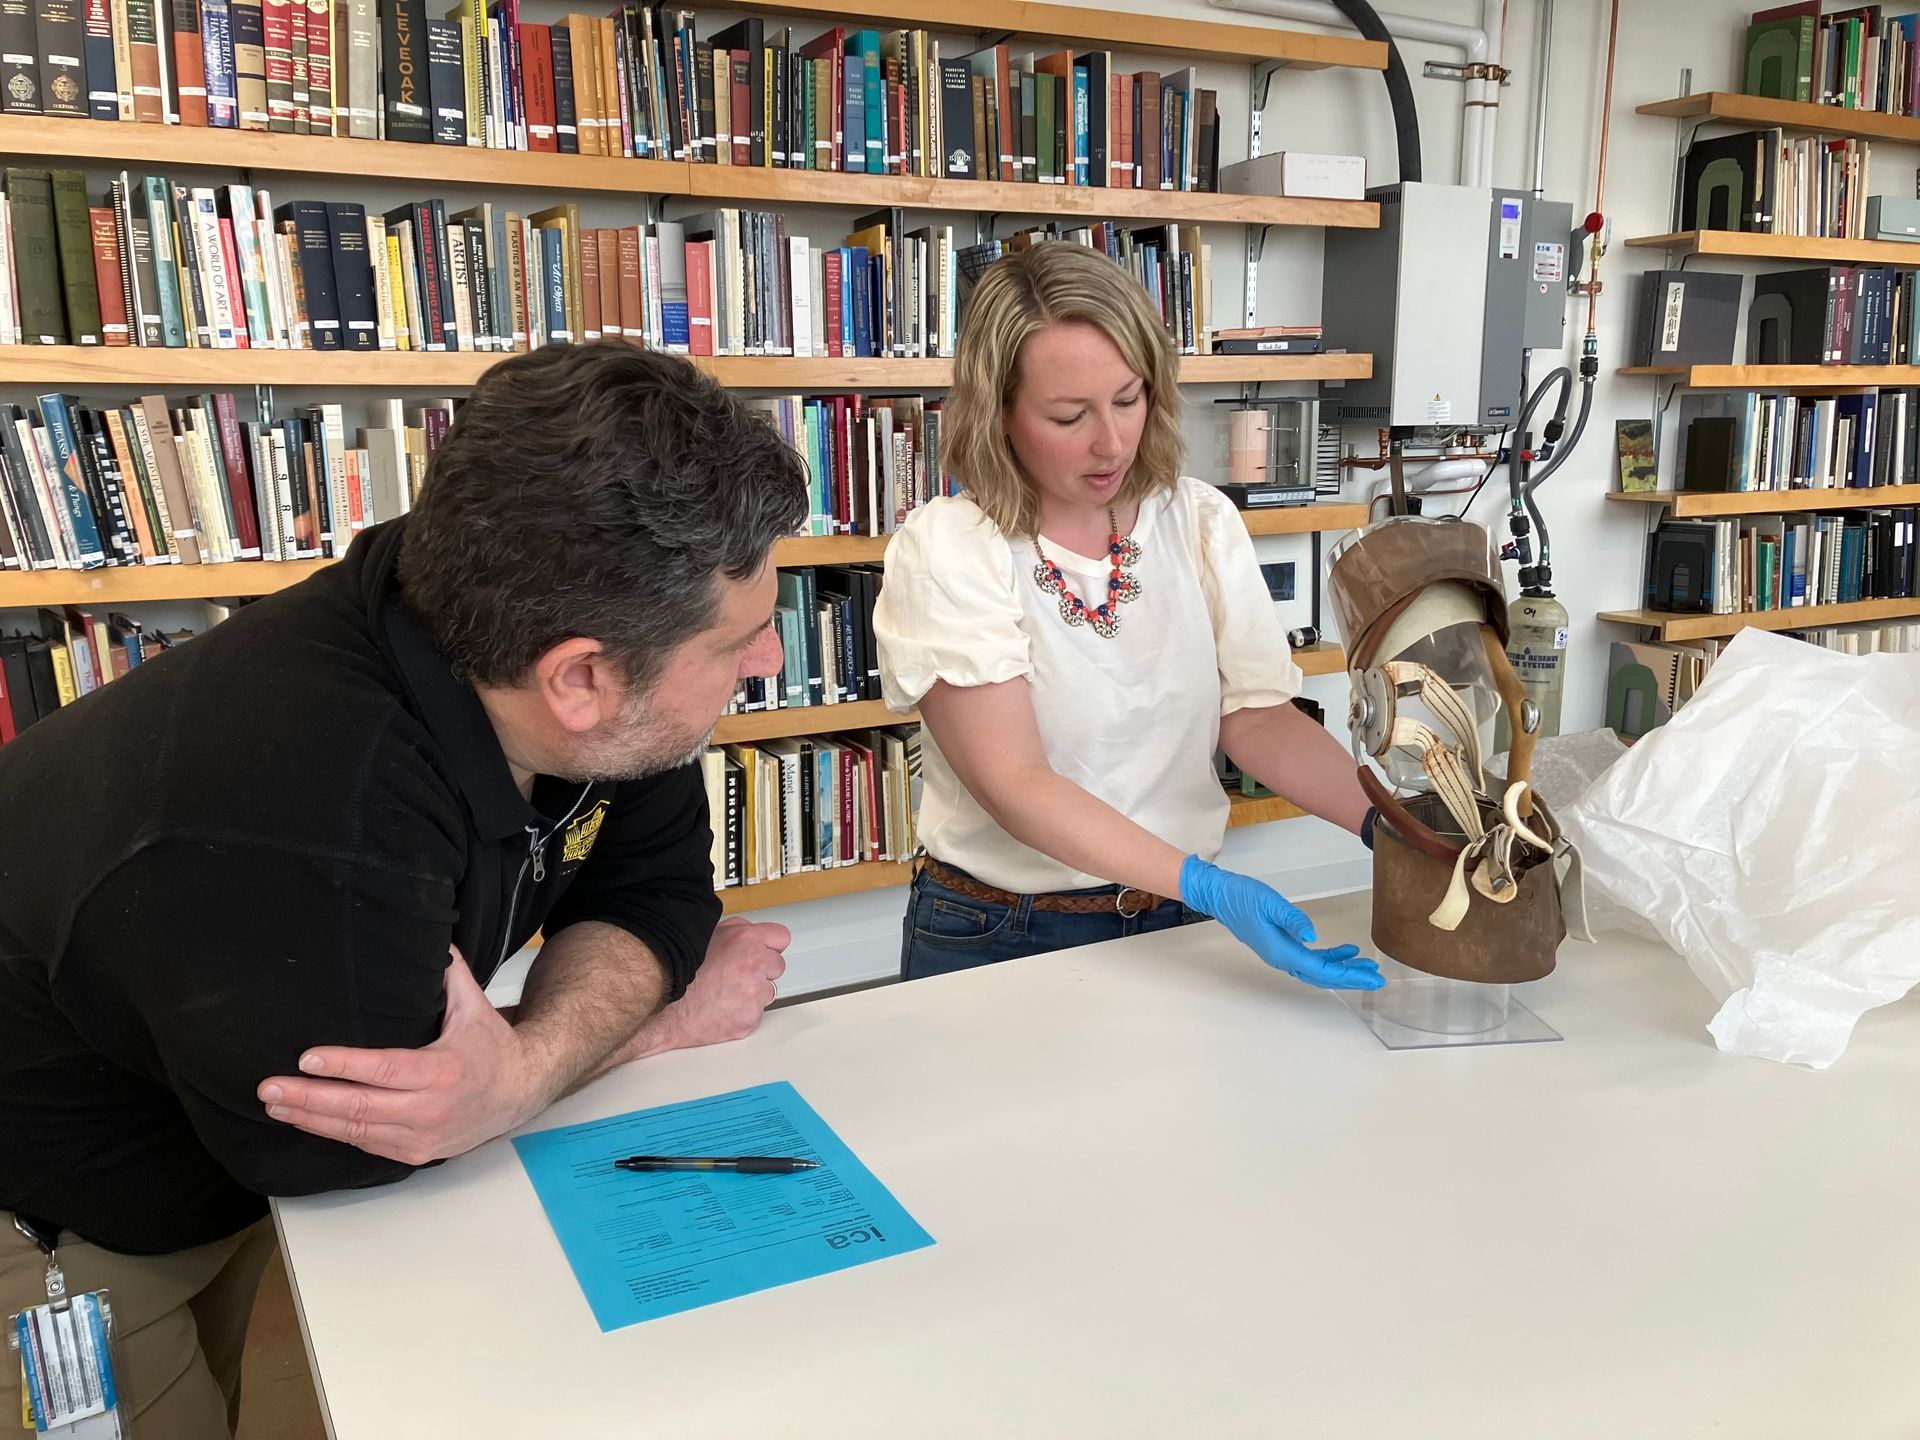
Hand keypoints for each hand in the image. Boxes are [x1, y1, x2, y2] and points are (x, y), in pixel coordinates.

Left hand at [258, 946, 546, 1165]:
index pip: (384, 1069)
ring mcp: (421, 1136)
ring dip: (310, 1119)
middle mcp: (430, 1108)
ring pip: (355, 1131)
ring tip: (274, 1104)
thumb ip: (451, 973)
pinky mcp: (415, 1154)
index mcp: (442, 1070)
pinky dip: (331, 1133)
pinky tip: (303, 1120)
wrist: (521, 1092)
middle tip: (269, 1088)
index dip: (343, 1065)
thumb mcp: (475, 1006)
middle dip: (309, 1098)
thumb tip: (431, 939)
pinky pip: (365, 1144)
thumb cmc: (492, 1047)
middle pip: (359, 1107)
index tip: (305, 1058)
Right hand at [627, 919, 790, 1059]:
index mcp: (746, 940)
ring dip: (752, 993)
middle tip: (736, 975)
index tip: (763, 951)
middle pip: (777, 966)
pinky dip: (742, 1013)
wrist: (662, 1009)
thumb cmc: (678, 972)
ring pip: (767, 991)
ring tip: (724, 992)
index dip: (769, 945)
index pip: (781, 938)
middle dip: (761, 970)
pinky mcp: (749, 1018)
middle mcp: (754, 965)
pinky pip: (755, 1013)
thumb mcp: (705, 936)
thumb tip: (750, 933)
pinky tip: (722, 1008)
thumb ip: (734, 932)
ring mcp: (754, 994)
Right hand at [1179, 855, 1382, 990]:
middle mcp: (1283, 958)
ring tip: (1366, 965)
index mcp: (1282, 951)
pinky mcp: (1282, 945)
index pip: (1322, 969)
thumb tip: (1312, 936)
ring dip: (1342, 969)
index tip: (1371, 976)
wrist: (1220, 896)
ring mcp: (1281, 954)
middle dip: (1351, 978)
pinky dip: (1330, 957)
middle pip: (1323, 975)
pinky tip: (1345, 950)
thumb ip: (1292, 920)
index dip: (1349, 974)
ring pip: (1318, 969)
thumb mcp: (1270, 903)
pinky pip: (1310, 958)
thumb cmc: (1242, 897)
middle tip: (1377, 978)